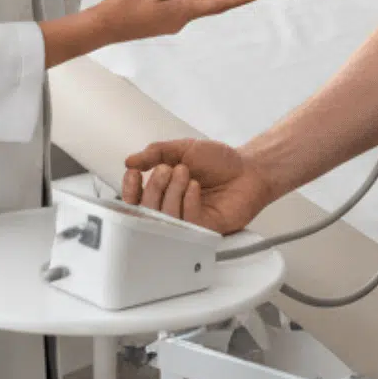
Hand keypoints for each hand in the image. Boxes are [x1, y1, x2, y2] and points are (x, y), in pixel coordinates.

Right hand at [87, 0, 257, 44]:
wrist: (104, 26)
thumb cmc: (127, 5)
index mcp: (183, 12)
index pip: (217, 5)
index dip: (237, 0)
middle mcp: (180, 20)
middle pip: (207, 6)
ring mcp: (169, 23)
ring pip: (192, 6)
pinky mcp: (159, 22)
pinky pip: (178, 8)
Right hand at [121, 138, 275, 233]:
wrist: (248, 168)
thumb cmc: (218, 161)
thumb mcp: (183, 149)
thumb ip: (156, 153)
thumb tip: (129, 161)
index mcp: (162, 191)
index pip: (134, 200)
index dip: (129, 189)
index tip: (134, 173)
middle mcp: (172, 209)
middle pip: (147, 210)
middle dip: (154, 186)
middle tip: (168, 169)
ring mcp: (188, 221)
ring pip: (166, 218)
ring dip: (172, 192)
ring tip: (184, 173)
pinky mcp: (205, 230)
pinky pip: (188, 223)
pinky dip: (188, 202)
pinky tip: (195, 187)